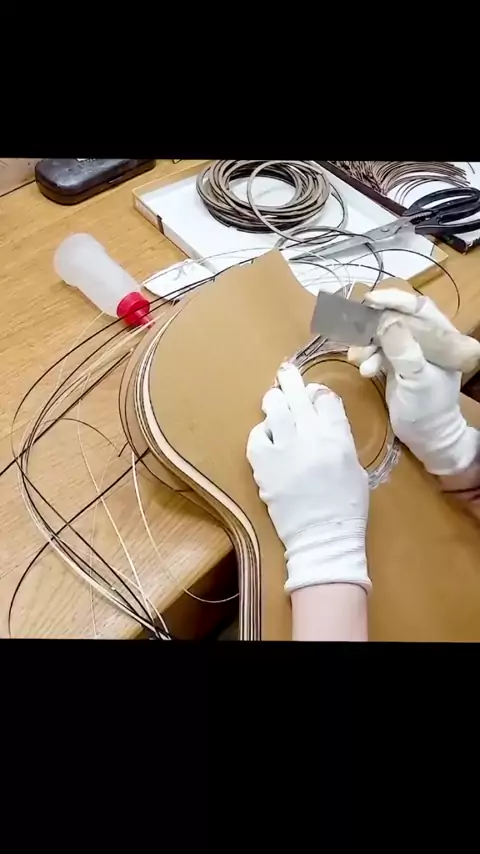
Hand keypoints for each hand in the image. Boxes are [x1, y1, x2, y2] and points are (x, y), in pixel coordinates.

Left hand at [246, 363, 370, 594]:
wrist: (322, 538)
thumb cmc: (346, 508)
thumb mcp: (355, 468)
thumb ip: (339, 439)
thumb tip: (323, 420)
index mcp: (338, 438)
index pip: (326, 398)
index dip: (318, 392)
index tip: (313, 393)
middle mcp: (311, 436)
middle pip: (299, 395)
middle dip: (292, 380)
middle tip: (286, 372)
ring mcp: (285, 448)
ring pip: (274, 407)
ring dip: (274, 400)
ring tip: (273, 400)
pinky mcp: (264, 464)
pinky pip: (256, 435)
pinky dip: (261, 432)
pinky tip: (267, 437)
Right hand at [348, 289, 479, 475]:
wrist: (425, 437)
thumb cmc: (428, 409)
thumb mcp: (416, 378)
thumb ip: (403, 348)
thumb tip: (385, 319)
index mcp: (442, 337)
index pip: (418, 308)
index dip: (394, 300)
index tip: (370, 300)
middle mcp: (426, 339)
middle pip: (397, 317)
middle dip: (374, 324)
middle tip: (353, 327)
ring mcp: (410, 350)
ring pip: (383, 334)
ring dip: (367, 343)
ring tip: (357, 358)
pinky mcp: (395, 363)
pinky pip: (377, 350)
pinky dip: (368, 357)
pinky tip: (364, 370)